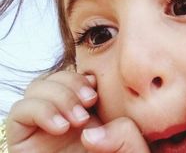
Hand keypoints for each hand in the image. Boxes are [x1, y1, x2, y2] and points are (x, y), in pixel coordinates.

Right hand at [6, 71, 149, 152]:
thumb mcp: (129, 152)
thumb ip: (126, 136)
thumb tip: (92, 132)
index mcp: (88, 110)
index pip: (77, 77)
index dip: (84, 78)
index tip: (96, 91)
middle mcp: (64, 113)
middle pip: (57, 77)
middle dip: (73, 84)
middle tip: (88, 102)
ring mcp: (44, 124)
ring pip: (37, 87)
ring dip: (58, 96)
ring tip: (76, 120)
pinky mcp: (24, 138)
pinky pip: (20, 110)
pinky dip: (39, 110)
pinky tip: (59, 127)